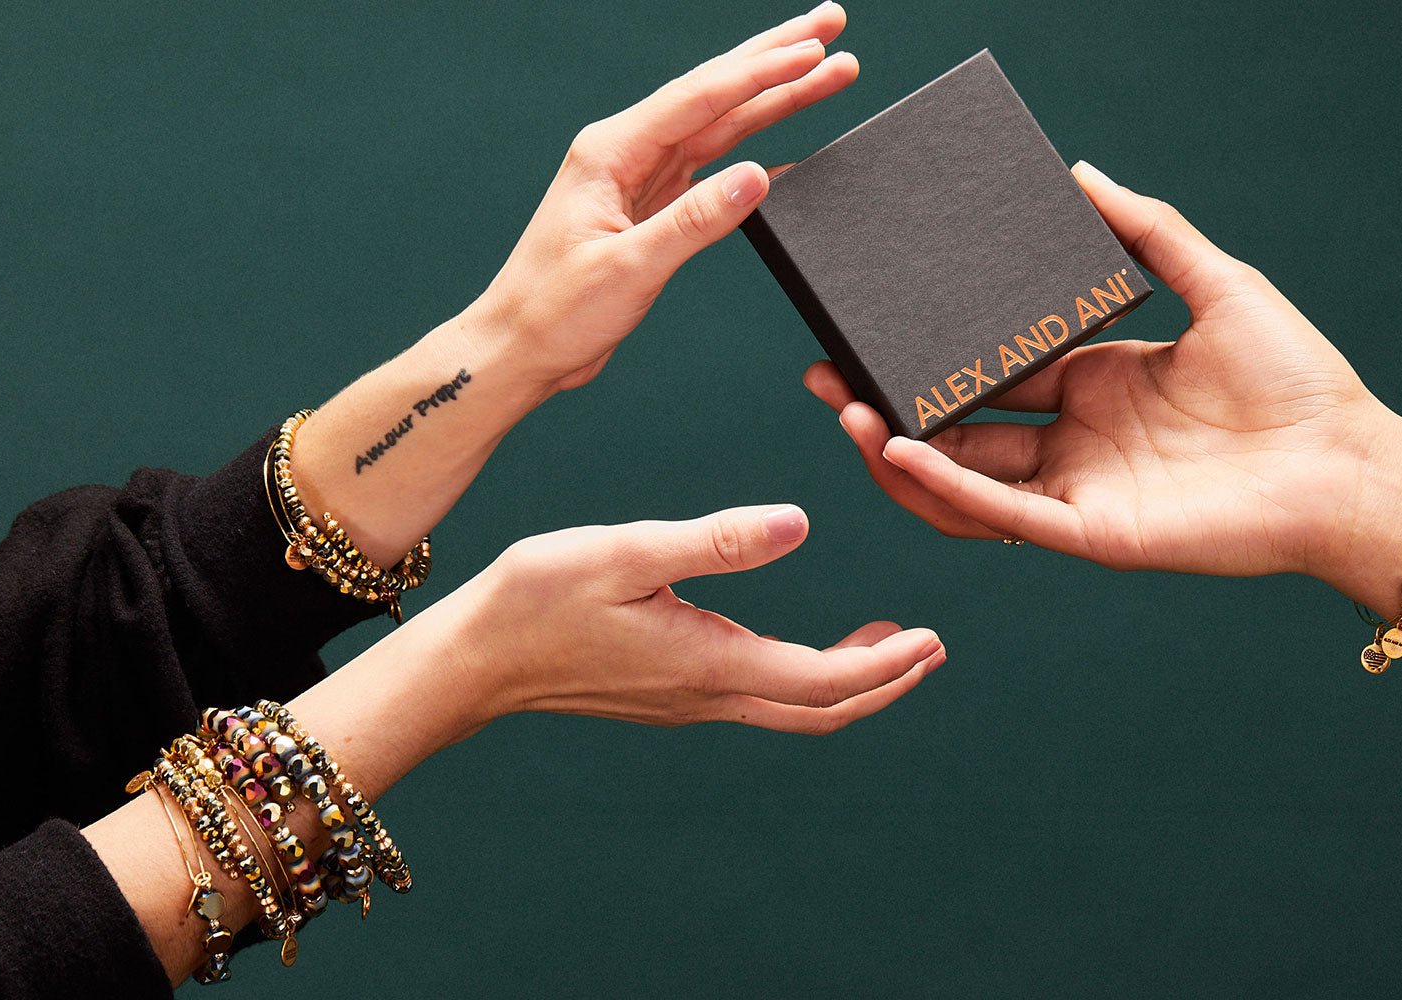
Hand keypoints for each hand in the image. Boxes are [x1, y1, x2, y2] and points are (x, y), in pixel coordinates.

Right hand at [438, 504, 945, 733]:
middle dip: (884, 683)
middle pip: (819, 709)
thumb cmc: (537, 598)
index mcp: (709, 663)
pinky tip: (799, 645)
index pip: (822, 679)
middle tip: (931, 649)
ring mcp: (687, 701)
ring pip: (789, 708)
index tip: (932, 639)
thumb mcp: (627, 550)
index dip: (885, 664)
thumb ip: (716, 540)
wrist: (470, 659)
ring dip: (846, 683)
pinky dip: (801, 678)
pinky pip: (756, 698)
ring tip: (885, 644)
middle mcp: (707, 695)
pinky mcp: (668, 694)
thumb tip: (798, 524)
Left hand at [474, 2, 858, 393]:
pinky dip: (757, 155)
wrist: (520, 349)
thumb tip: (757, 178)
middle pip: (715, 92)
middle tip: (831, 24)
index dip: (762, 72)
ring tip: (828, 69)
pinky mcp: (653, 208)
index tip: (814, 50)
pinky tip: (792, 146)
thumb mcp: (627, 267)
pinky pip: (715, 167)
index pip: (699, 98)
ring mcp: (642, 177)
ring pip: (722, 124)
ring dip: (775, 97)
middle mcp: (627, 152)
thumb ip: (694, 221)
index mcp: (611, 151)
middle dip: (776, 57)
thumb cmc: (554, 310)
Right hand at [804, 161, 1401, 611]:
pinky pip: (1001, 512)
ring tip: (846, 412)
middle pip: (957, 427)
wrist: (1345, 465)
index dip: (931, 355)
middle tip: (823, 373)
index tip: (874, 326)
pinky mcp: (1090, 532)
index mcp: (1095, 385)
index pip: (992, 370)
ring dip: (897, 450)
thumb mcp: (1216, 283)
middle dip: (884, 405)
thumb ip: (1145, 231)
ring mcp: (1078, 490)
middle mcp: (1075, 441)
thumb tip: (1081, 174)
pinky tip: (898, 447)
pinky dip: (945, 484)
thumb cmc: (1297, 380)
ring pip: (962, 479)